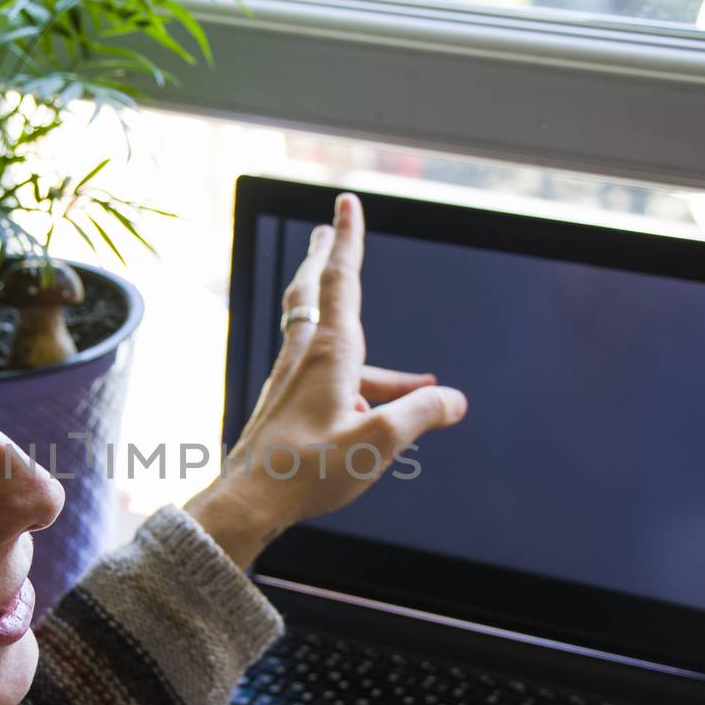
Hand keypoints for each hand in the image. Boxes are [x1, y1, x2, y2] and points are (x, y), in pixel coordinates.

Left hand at [184, 193, 467, 567]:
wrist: (250, 502)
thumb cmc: (307, 472)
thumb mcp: (378, 443)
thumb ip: (420, 415)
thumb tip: (455, 399)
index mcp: (329, 354)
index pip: (341, 281)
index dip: (349, 239)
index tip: (347, 201)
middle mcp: (306, 358)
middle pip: (315, 293)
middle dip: (327, 258)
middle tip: (326, 229)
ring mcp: (293, 381)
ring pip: (325, 340)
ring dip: (364, 346)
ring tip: (419, 379)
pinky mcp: (289, 407)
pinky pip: (329, 377)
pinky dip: (361, 382)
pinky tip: (385, 417)